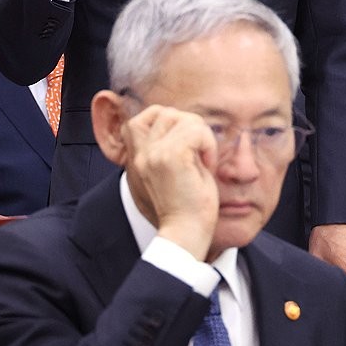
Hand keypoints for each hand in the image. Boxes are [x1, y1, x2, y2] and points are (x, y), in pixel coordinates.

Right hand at [124, 106, 219, 260]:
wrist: (185, 232)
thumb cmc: (184, 205)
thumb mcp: (166, 173)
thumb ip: (163, 149)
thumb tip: (182, 122)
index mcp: (136, 157)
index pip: (145, 116)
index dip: (170, 121)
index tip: (186, 146)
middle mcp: (140, 153)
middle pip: (167, 112)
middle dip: (189, 126)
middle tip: (197, 153)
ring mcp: (154, 154)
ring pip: (185, 119)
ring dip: (201, 136)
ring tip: (202, 161)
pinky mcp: (171, 158)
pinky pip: (197, 131)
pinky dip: (208, 145)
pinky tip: (207, 165)